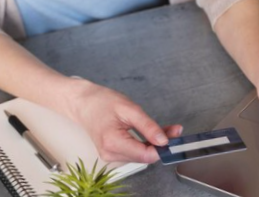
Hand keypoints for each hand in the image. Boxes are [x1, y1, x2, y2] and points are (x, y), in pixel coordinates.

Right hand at [65, 79, 182, 163]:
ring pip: (141, 155)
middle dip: (161, 144)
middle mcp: (110, 153)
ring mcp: (110, 155)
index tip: (175, 136)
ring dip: (155, 144)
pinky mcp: (113, 153)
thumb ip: (147, 126)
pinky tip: (153, 134)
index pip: (145, 155)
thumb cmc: (102, 102)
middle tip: (175, 129)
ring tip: (166, 129)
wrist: (83, 103)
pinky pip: (134, 152)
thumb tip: (163, 140)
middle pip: (144, 156)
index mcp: (113, 142)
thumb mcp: (129, 109)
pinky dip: (146, 144)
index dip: (163, 148)